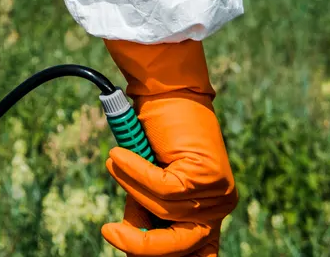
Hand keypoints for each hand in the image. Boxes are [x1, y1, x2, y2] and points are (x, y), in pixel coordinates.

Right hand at [99, 39, 236, 256]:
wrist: (166, 89)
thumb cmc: (153, 132)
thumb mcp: (148, 183)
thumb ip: (147, 211)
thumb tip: (130, 242)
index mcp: (209, 211)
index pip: (202, 254)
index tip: (133, 251)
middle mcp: (220, 205)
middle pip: (181, 246)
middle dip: (141, 245)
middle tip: (109, 232)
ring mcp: (217, 192)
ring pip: (165, 214)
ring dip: (131, 187)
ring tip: (114, 161)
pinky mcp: (205, 175)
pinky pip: (162, 189)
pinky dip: (135, 172)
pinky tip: (118, 156)